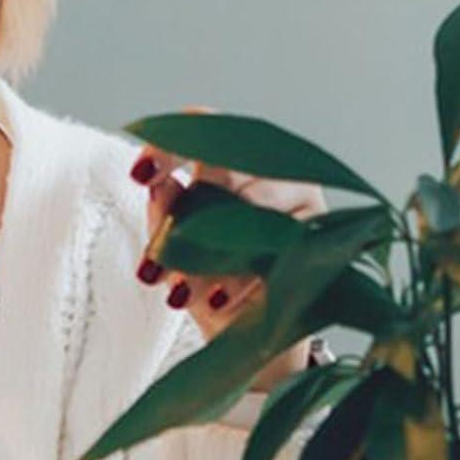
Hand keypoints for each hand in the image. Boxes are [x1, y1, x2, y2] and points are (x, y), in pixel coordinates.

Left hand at [130, 106, 326, 389]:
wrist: (251, 333)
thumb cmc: (209, 280)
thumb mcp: (175, 250)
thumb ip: (164, 215)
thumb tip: (159, 184)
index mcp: (231, 157)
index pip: (202, 127)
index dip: (169, 145)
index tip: (139, 176)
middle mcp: (270, 167)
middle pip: (222, 172)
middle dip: (183, 223)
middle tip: (155, 268)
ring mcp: (301, 196)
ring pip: (249, 211)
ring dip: (209, 258)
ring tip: (181, 295)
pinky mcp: (320, 232)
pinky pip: (277, 247)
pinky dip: (243, 279)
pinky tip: (218, 303)